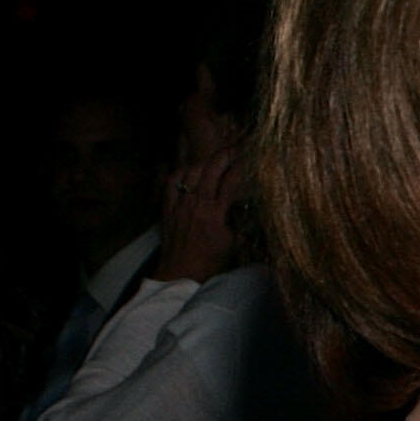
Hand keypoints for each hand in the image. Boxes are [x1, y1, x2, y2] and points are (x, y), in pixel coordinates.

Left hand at [153, 148, 242, 282]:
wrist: (181, 273)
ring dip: (205, 161)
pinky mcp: (168, 207)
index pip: (232, 180)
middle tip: (236, 147)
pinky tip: (190, 169)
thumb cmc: (211, 261)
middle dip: (225, 154)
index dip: (243, 164)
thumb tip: (249, 204)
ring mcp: (180, 203)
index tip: (252, 155)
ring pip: (191, 171)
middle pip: (211, 168)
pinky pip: (172, 181)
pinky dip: (182, 171)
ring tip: (216, 158)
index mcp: (216, 213)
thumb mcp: (235, 242)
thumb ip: (241, 219)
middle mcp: (197, 204)